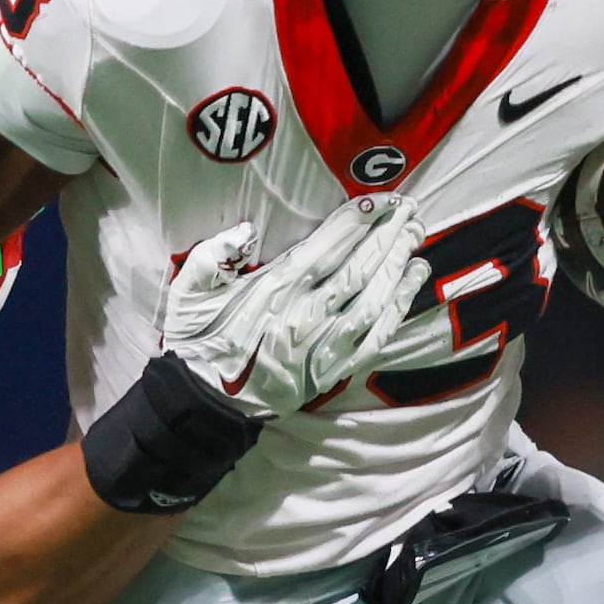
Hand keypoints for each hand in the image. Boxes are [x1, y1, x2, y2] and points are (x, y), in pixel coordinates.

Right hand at [165, 200, 429, 410]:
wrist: (205, 404)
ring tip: (416, 234)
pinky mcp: (334, 368)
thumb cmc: (200, 342)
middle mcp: (306, 315)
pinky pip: (377, 334)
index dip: (359, 220)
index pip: (327, 246)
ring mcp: (325, 344)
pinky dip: (401, 305)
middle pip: (360, 267)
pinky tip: (414, 279)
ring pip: (375, 298)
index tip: (382, 199)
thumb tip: (245, 230)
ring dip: (399, 263)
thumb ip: (210, 257)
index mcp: (275, 290)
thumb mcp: (188, 294)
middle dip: (389, 234)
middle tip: (411, 208)